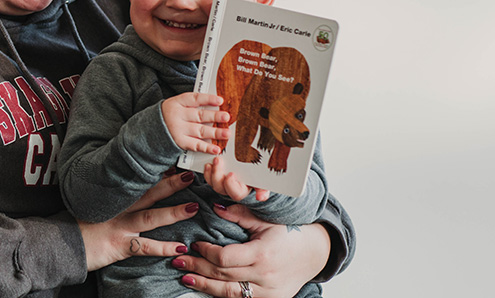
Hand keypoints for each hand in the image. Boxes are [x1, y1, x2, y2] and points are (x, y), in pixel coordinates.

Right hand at [79, 171, 199, 271]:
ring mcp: (120, 227)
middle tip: (191, 175)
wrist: (62, 244)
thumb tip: (128, 188)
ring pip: (151, 217)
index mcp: (115, 197)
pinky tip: (180, 248)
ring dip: (173, 213)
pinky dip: (164, 247)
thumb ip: (111, 195)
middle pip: (149, 193)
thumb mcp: (93, 203)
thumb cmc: (77, 224)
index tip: (173, 161)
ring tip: (193, 207)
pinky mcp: (119, 246)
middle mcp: (119, 209)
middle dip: (171, 184)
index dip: (157, 171)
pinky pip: (145, 247)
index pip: (139, 180)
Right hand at [160, 93, 230, 154]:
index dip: (208, 99)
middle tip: (226, 117)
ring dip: (215, 133)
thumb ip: (193, 104)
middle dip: (215, 116)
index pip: (194, 99)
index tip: (220, 100)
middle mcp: (177, 116)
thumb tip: (215, 104)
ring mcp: (178, 130)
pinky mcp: (180, 142)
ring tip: (226, 133)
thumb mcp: (177, 104)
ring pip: (200, 131)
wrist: (151, 129)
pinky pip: (195, 145)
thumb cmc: (169, 115)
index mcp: (177, 103)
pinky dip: (207, 147)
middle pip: (199, 115)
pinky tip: (216, 148)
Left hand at [173, 204, 329, 297]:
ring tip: (185, 278)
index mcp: (262, 253)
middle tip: (178, 261)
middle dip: (197, 268)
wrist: (316, 252)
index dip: (206, 252)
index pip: (224, 258)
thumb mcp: (265, 219)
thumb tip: (214, 206)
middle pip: (222, 275)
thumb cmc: (290, 232)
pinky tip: (207, 289)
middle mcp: (264, 275)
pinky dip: (222, 295)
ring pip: (229, 293)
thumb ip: (239, 214)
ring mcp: (268, 292)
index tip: (195, 244)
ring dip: (204, 286)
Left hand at [203, 157, 269, 201]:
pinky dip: (207, 171)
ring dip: (211, 172)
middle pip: (220, 188)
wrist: (251, 165)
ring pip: (212, 183)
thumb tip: (261, 198)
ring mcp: (222, 184)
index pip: (235, 193)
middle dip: (217, 174)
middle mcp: (230, 190)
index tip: (231, 174)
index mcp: (242, 191)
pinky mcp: (216, 177)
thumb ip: (262, 189)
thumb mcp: (262, 180)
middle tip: (218, 160)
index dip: (231, 185)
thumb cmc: (257, 174)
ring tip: (213, 161)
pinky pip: (208, 178)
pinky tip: (208, 164)